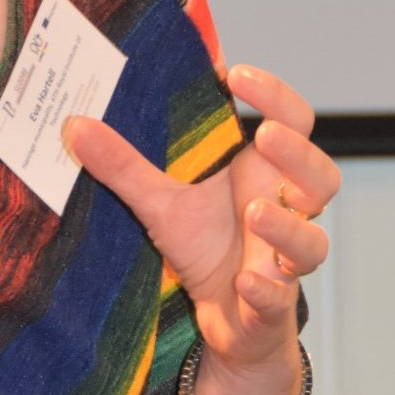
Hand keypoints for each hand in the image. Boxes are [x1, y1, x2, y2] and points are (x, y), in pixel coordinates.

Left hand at [65, 65, 339, 372]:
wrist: (224, 319)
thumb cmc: (206, 248)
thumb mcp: (158, 204)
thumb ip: (123, 164)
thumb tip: (73, 124)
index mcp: (263, 174)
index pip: (291, 122)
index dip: (275, 96)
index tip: (236, 74)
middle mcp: (285, 212)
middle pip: (321, 175)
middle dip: (298, 154)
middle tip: (266, 135)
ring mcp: (283, 259)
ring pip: (311, 241)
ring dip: (285, 225)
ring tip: (254, 211)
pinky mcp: (272, 304)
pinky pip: (280, 296)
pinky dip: (266, 289)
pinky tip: (246, 281)